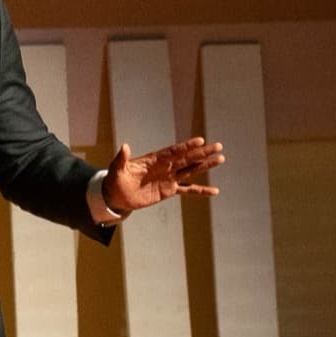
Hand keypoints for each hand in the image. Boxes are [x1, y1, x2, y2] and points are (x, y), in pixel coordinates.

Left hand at [103, 137, 223, 213]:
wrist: (116, 195)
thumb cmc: (115, 180)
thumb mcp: (116, 169)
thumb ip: (121, 158)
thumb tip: (124, 146)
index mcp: (154, 159)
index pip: (174, 151)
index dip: (187, 146)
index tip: (200, 141)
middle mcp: (165, 167)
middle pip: (187, 158)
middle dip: (203, 152)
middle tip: (219, 146)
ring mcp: (169, 178)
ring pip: (191, 170)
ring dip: (205, 165)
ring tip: (220, 159)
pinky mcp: (169, 190)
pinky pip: (188, 189)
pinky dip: (201, 190)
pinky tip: (215, 191)